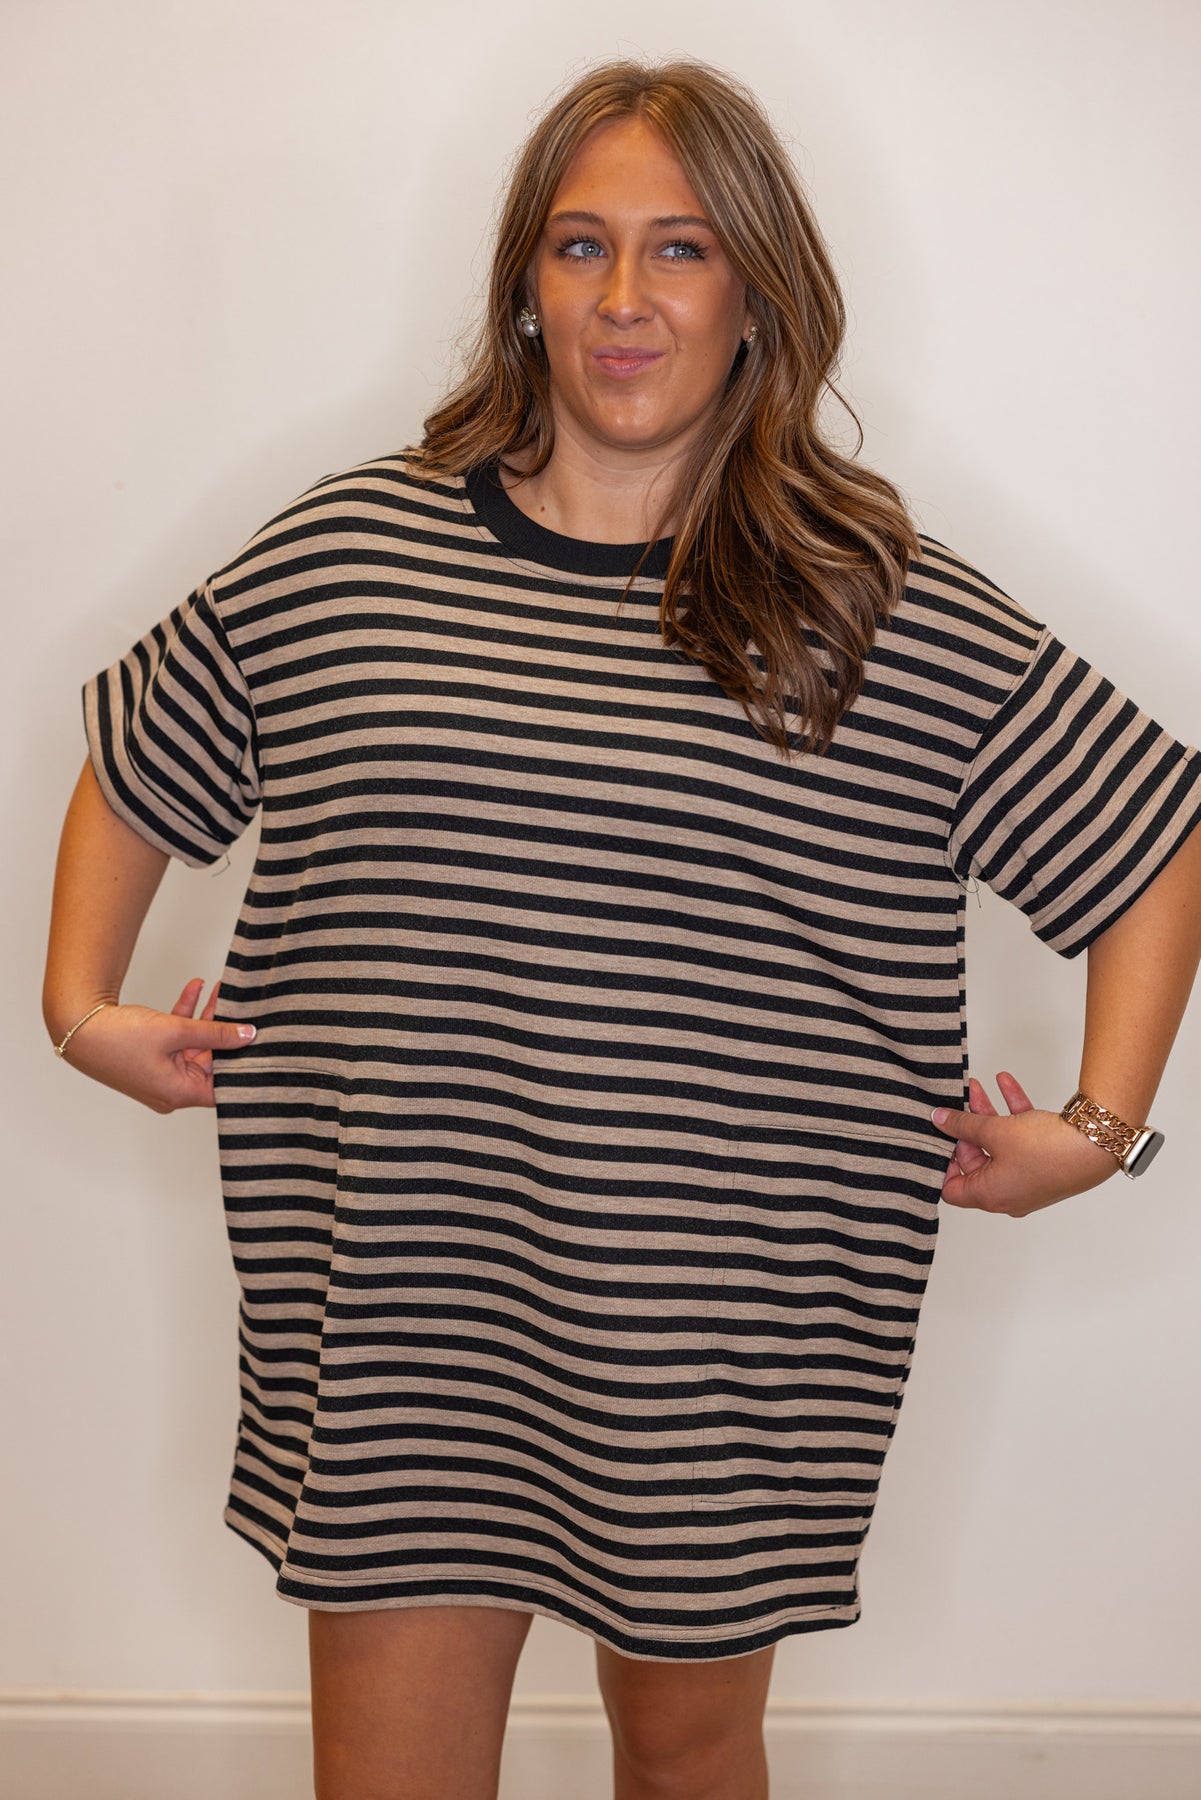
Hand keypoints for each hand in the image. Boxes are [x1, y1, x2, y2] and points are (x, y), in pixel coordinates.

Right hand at [56, 977, 255, 1112]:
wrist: (75, 1025)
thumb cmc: (118, 1037)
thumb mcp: (175, 1031)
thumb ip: (215, 1033)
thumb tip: (248, 1035)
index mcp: (178, 1093)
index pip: (223, 1086)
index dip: (242, 1064)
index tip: (259, 1043)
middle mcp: (170, 1089)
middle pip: (210, 1061)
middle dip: (224, 1032)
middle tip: (241, 1008)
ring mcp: (160, 1073)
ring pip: (194, 1045)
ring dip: (205, 1018)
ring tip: (221, 990)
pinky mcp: (150, 1057)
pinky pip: (176, 1038)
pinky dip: (185, 1016)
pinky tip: (195, 988)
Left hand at [932, 1071, 1116, 1217]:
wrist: (1096, 1144)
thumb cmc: (1047, 1150)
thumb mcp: (995, 1131)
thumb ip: (963, 1124)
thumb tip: (939, 1120)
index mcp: (990, 1196)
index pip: (953, 1188)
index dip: (942, 1162)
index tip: (940, 1137)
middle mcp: (1008, 1194)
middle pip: (975, 1160)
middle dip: (966, 1127)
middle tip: (959, 1104)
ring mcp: (1028, 1179)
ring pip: (998, 1145)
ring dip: (988, 1114)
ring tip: (977, 1087)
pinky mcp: (1045, 1162)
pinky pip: (1022, 1138)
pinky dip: (1013, 1113)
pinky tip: (1006, 1083)